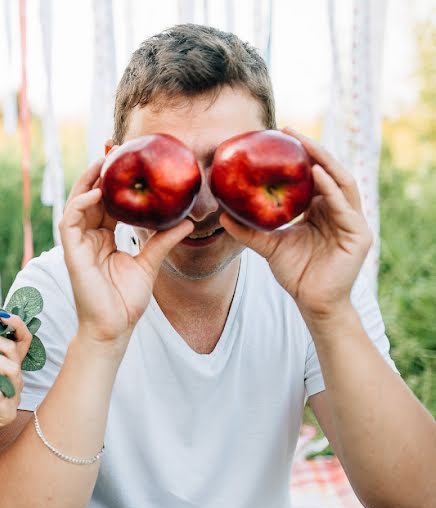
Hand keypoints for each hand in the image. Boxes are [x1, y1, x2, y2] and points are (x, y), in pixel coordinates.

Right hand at [60, 157, 194, 344]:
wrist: (114, 328)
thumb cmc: (127, 300)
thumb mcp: (150, 263)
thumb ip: (164, 240)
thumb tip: (189, 221)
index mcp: (104, 237)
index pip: (107, 201)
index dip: (115, 181)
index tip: (129, 160)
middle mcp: (89, 236)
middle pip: (90, 195)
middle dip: (99, 172)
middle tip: (116, 150)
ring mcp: (78, 243)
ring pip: (77, 203)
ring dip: (88, 181)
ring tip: (104, 162)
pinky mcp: (71, 252)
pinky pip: (70, 222)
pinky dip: (81, 204)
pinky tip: (97, 193)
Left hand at [219, 128, 371, 318]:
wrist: (313, 303)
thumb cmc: (296, 274)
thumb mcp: (268, 246)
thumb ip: (248, 230)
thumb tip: (221, 214)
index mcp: (322, 209)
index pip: (314, 175)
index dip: (300, 155)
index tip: (278, 136)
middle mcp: (340, 210)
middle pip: (329, 171)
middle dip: (312, 149)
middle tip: (289, 132)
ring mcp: (352, 220)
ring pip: (341, 181)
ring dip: (323, 161)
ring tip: (304, 145)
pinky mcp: (359, 233)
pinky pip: (344, 205)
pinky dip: (330, 188)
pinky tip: (316, 174)